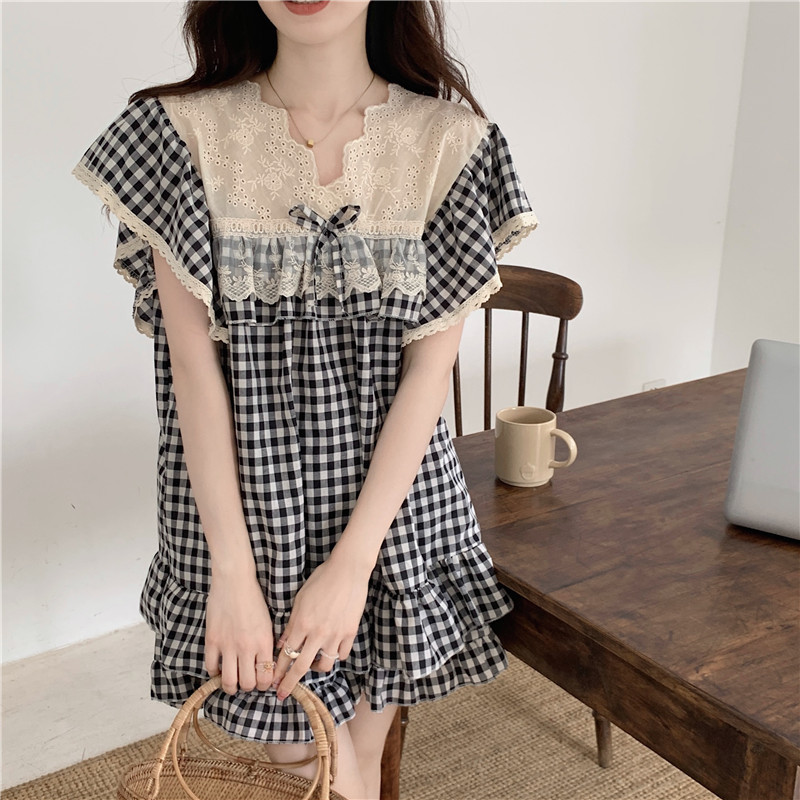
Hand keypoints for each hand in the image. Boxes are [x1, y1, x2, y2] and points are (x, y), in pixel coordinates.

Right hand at [204, 571, 275, 694]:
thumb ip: (267, 644)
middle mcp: (247, 647)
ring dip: (231, 686)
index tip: (262, 682)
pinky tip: (219, 668)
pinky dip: (214, 672)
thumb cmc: (254, 599)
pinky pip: (211, 667)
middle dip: (248, 687)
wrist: (234, 581)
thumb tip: (269, 664)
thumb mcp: (268, 622)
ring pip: (229, 681)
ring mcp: (228, 645)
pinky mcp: (212, 640)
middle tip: (247, 682)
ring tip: (232, 682)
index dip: (265, 685)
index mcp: (264, 642)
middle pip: (247, 684)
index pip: (266, 677)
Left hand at [271, 555, 368, 700]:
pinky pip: (342, 654)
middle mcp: (317, 633)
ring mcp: (335, 634)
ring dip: (316, 669)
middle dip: (289, 683)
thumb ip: (292, 624)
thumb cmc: (321, 580)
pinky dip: (336, 655)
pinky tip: (332, 652)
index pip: (285, 654)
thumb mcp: (300, 600)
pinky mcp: (350, 632)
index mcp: (302, 623)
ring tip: (313, 666)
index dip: (278, 670)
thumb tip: (283, 643)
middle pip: (301, 667)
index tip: (273, 682)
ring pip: (324, 664)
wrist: (347, 570)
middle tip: (282, 694)